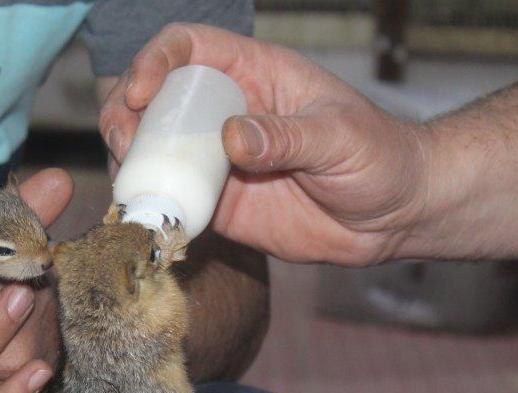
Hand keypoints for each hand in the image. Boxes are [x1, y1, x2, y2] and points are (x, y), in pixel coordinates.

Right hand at [99, 23, 427, 265]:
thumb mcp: (340, 138)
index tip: (142, 92)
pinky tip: (149, 219)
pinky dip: (154, 209)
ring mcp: (217, 160)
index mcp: (253, 75)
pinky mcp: (219, 205)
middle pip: (154, 99)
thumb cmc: (381, 157)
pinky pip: (174, 201)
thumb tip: (232, 137)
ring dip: (132, 164)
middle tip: (123, 146)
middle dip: (125, 115)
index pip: (188, 48)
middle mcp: (224, 113)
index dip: (156, 61)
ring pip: (154, 151)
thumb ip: (287, 136)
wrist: (395, 216)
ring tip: (130, 185)